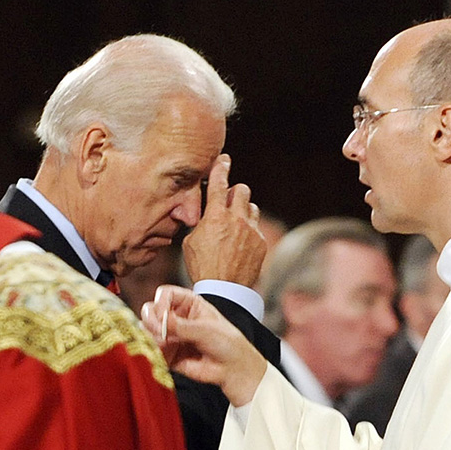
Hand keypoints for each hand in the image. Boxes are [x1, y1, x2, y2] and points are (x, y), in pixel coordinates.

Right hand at [141, 285, 266, 405]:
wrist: (233, 369)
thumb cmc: (227, 343)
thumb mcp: (205, 329)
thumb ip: (181, 326)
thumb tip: (160, 320)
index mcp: (189, 303)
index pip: (165, 294)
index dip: (161, 302)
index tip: (164, 314)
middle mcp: (177, 317)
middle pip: (151, 310)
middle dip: (152, 320)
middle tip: (160, 330)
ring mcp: (171, 336)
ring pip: (148, 330)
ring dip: (153, 336)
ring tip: (166, 343)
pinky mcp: (167, 354)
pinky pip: (152, 350)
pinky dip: (153, 351)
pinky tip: (164, 353)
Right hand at [183, 154, 265, 286]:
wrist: (224, 289)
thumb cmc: (202, 266)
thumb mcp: (190, 242)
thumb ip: (200, 223)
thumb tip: (203, 216)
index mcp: (215, 216)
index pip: (220, 183)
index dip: (221, 168)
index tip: (224, 160)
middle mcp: (236, 219)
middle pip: (242, 190)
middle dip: (235, 192)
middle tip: (228, 202)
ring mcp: (251, 230)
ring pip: (252, 207)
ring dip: (243, 211)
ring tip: (234, 225)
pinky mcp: (260, 242)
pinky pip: (256, 227)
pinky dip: (248, 230)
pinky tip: (240, 244)